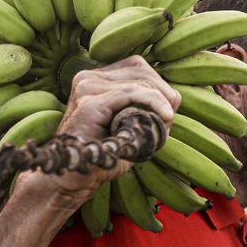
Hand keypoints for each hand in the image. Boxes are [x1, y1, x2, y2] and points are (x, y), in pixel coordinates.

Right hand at [14, 56, 181, 211]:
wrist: (73, 179)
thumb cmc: (104, 156)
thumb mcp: (131, 128)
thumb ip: (148, 110)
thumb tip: (174, 98)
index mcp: (97, 79)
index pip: (138, 67)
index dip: (160, 86)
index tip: (168, 112)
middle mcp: (88, 78)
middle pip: (142, 70)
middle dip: (164, 94)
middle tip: (167, 121)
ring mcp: (87, 87)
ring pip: (141, 80)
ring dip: (161, 102)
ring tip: (162, 125)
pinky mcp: (90, 102)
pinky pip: (133, 92)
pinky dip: (154, 102)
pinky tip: (166, 116)